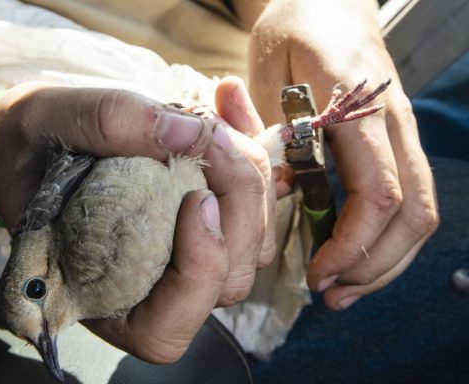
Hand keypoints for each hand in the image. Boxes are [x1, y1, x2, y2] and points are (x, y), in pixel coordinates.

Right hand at [0, 80, 274, 361]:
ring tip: (221, 113)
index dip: (198, 273)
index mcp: (103, 295)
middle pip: (229, 278)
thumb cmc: (24, 148)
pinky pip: (253, 201)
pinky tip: (229, 102)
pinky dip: (252, 151)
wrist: (28, 142)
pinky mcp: (201, 220)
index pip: (166, 328)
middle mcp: (151, 286)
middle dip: (241, 205)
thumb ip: (107, 123)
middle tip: (212, 132)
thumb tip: (194, 131)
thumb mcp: (46, 123)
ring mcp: (182, 255)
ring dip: (254, 176)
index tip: (196, 200)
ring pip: (253, 243)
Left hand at [247, 0, 438, 308]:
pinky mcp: (398, 140)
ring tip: (343, 288)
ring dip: (385, 260)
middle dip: (372, 265)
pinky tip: (355, 256)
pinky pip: (410, 198)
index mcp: (359, 108)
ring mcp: (403, 132)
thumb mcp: (268, 72)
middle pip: (412, 213)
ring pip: (421, 212)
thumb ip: (269, 131)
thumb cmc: (293, 31)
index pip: (378, 193)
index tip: (317, 273)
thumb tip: (273, 193)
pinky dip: (386, 238)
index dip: (352, 244)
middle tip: (329, 293)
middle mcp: (394, 123)